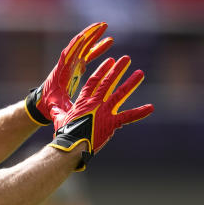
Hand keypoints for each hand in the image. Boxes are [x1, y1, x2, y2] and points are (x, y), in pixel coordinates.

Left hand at [24, 22, 113, 125]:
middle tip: (100, 26)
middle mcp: (66, 64)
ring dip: (94, 36)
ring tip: (105, 27)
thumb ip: (62, 109)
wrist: (43, 102)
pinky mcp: (76, 66)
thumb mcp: (56, 107)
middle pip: (77, 46)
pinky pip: (88, 54)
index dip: (74, 47)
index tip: (82, 37)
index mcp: (61, 72)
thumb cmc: (48, 104)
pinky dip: (97, 47)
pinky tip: (108, 41)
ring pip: (84, 47)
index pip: (67, 56)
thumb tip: (65, 113)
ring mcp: (71, 64)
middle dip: (88, 35)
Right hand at [47, 55, 153, 170]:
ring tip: (140, 73)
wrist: (71, 145)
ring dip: (130, 83)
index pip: (94, 81)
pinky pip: (128, 116)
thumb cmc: (63, 134)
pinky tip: (151, 107)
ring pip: (120, 94)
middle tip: (126, 59)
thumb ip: (58, 113)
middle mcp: (95, 103)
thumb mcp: (59, 119)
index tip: (110, 62)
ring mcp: (104, 112)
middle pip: (108, 82)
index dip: (102, 71)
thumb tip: (52, 110)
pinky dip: (140, 112)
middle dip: (118, 70)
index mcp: (83, 101)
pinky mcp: (111, 123)